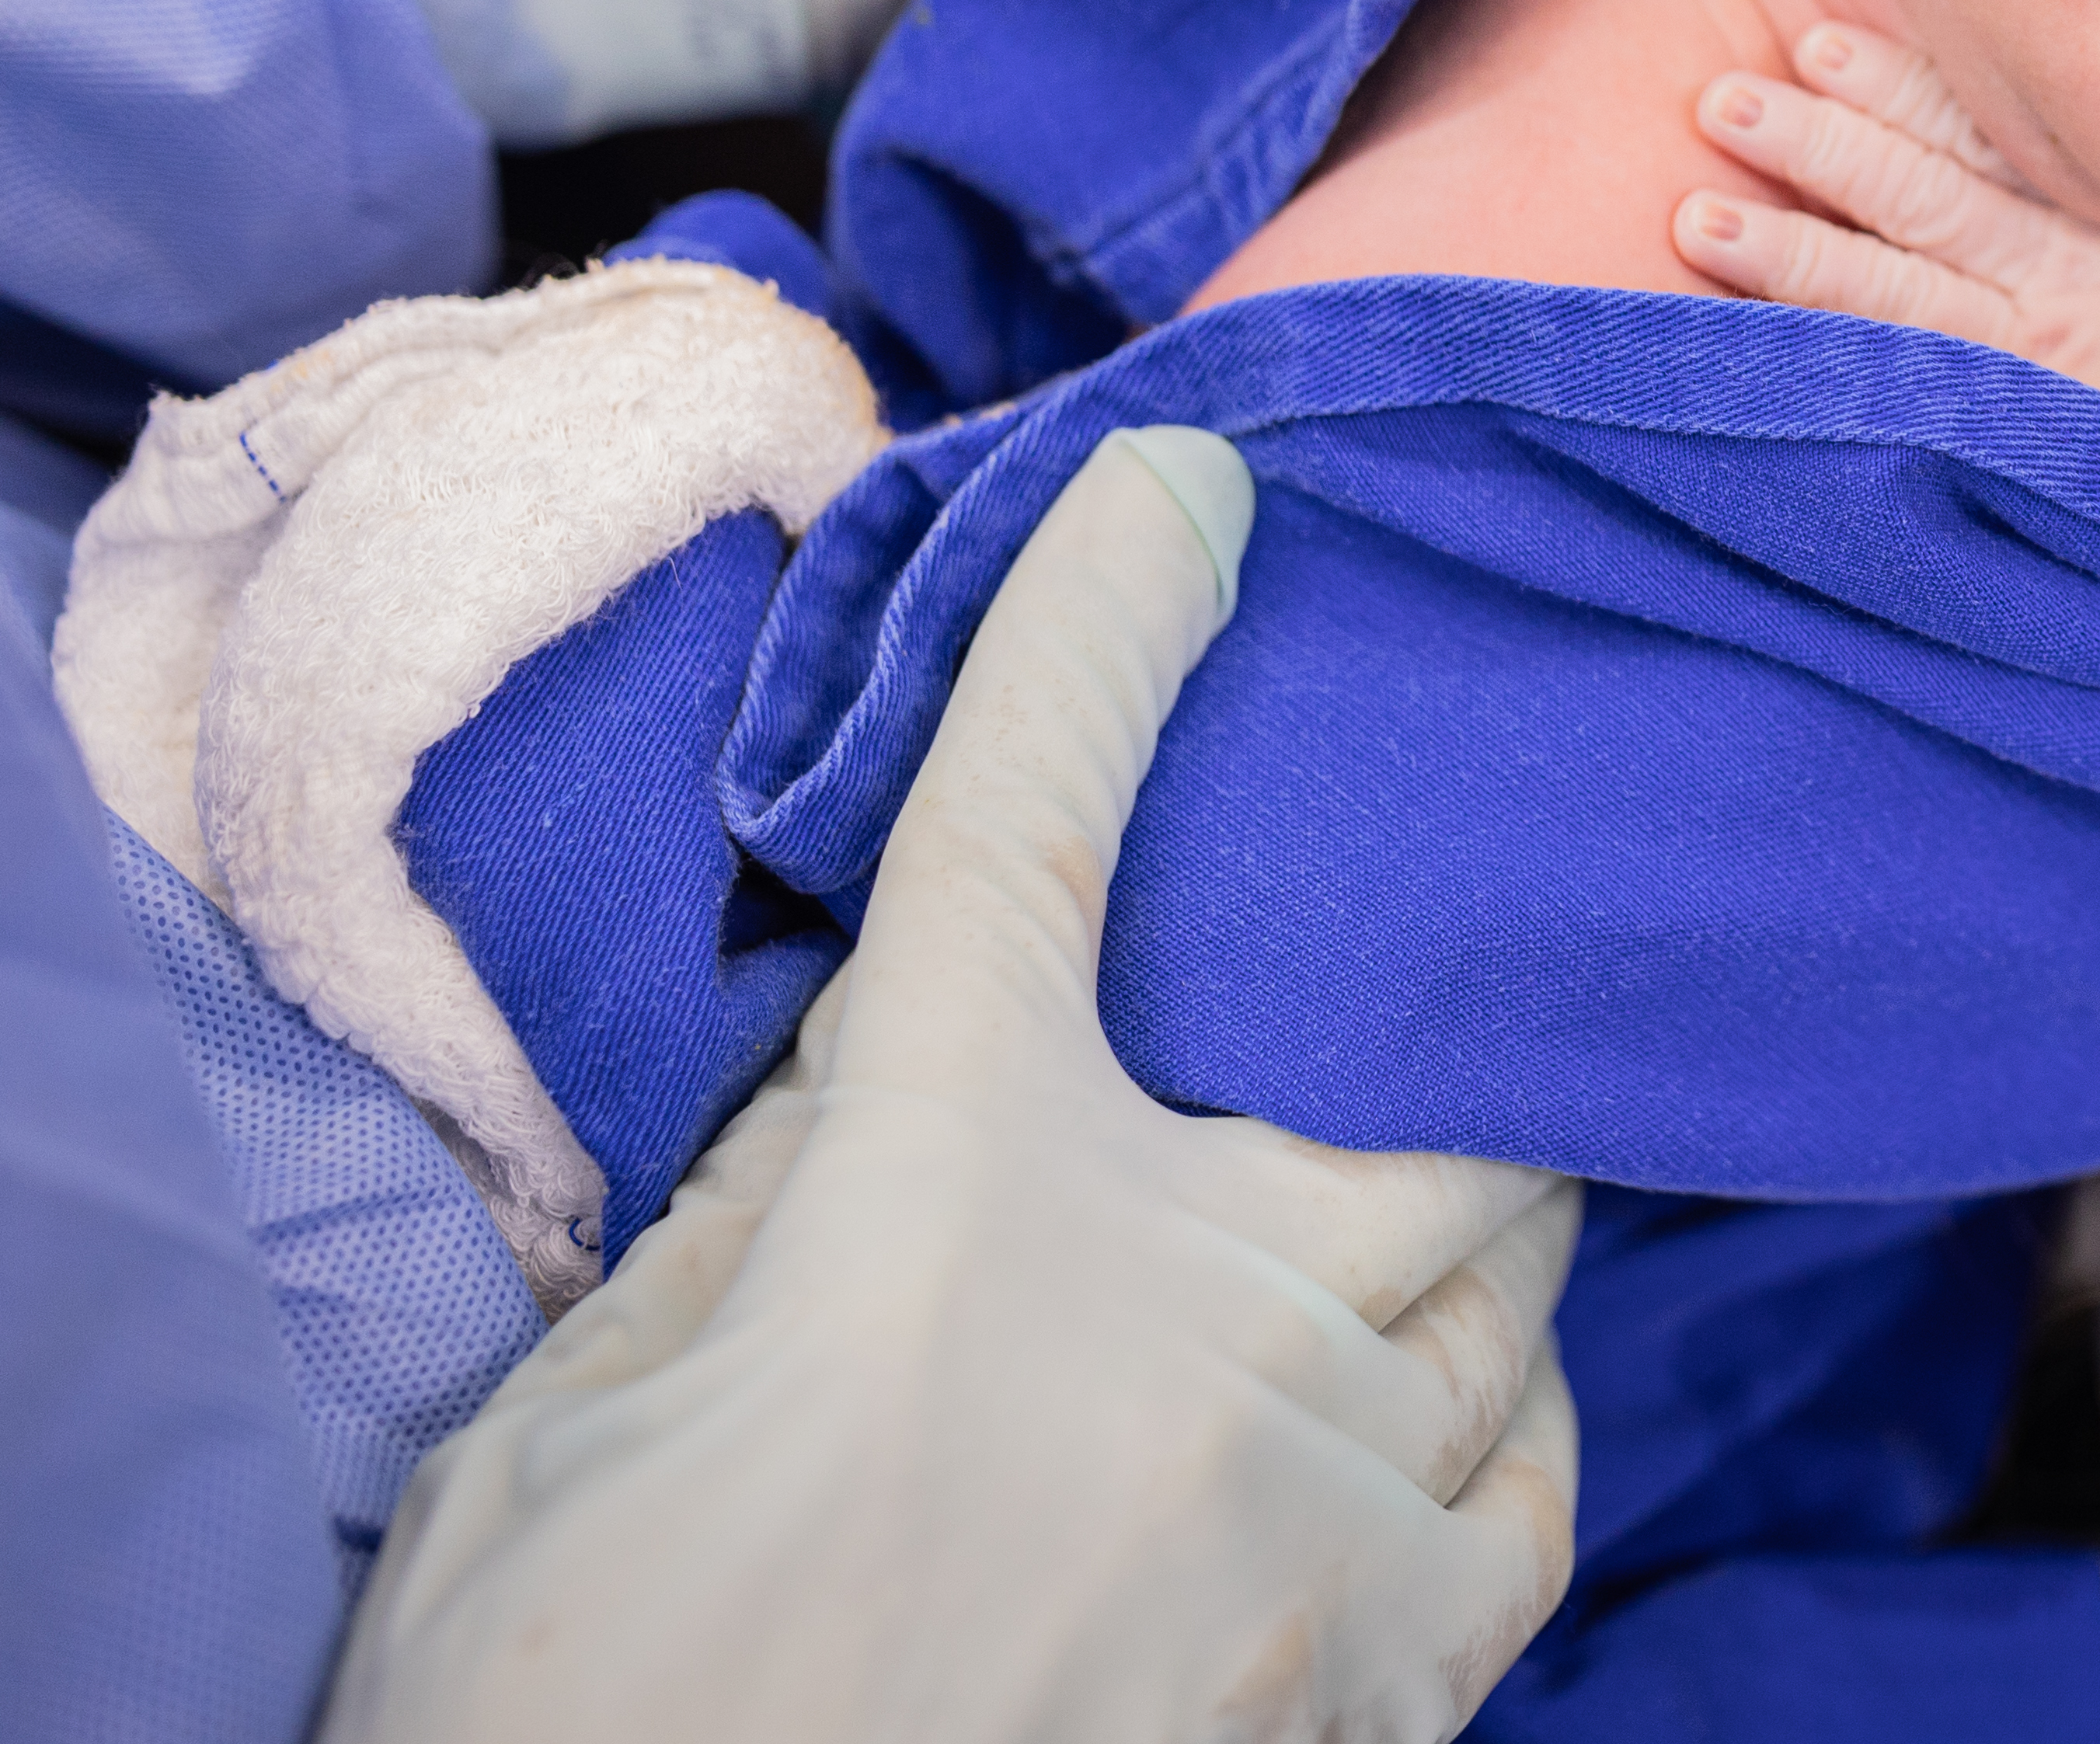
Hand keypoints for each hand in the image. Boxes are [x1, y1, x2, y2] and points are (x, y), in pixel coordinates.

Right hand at [325, 429, 1579, 1743]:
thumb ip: (771, 1212)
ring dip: (1466, 1226)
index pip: (1026, 841)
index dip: (1101, 639)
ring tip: (1416, 1198)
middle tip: (1414, 960)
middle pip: (1415, 1075)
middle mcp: (1184, 1328)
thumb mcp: (581, 1427)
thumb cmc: (562, 1728)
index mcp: (946, 1213)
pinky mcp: (1383, 1690)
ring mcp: (1316, 1517)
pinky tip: (1442, 1410)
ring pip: (1512, 1281)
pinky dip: (1498, 1423)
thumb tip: (902, 1066)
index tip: (1190, 490)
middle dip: (1425, 1004)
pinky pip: (1526, 1490)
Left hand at [1673, 26, 2099, 436]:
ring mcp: (2029, 362)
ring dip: (1793, 256)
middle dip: (1819, 149)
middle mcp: (2059, 275)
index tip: (1818, 46)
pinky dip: (1829, 376)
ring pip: (1894, 299)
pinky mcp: (2015, 431)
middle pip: (1922, 199)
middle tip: (1723, 101)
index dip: (1896, 86)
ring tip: (1697, 219)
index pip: (1983, 134)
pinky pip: (1907, 397)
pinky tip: (1747, 360)